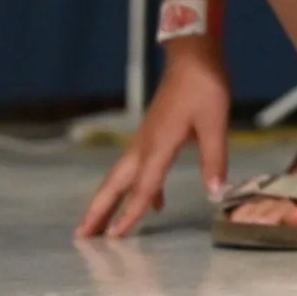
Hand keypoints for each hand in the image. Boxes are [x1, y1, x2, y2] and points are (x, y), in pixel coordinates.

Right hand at [75, 52, 230, 238]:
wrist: (193, 58)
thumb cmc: (204, 87)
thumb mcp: (215, 122)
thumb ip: (214, 159)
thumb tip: (215, 192)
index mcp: (158, 144)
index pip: (142, 187)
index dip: (129, 214)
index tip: (113, 238)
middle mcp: (144, 145)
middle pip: (116, 184)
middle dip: (98, 210)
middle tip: (81, 236)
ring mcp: (145, 139)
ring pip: (121, 177)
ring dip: (110, 201)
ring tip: (100, 226)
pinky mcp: (152, 135)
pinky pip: (139, 168)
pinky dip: (140, 188)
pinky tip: (154, 204)